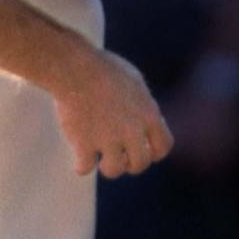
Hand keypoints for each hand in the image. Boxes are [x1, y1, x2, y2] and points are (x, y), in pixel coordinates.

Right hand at [52, 46, 172, 178]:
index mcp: (148, 114)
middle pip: (140, 164)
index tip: (141, 146)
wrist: (75, 68)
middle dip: (130, 162)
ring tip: (101, 158)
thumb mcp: (133, 82)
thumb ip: (143, 104)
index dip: (153, 150)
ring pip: (114, 170)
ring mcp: (108, 139)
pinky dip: (80, 164)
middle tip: (119, 155)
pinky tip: (79, 156)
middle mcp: (132, 131)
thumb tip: (146, 121)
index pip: (163, 146)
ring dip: (108, 166)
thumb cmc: (103, 69)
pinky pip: (84, 168)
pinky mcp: (83, 144)